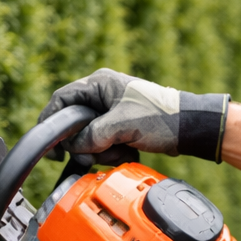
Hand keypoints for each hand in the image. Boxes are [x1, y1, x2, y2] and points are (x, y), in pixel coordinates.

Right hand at [37, 68, 229, 161]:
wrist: (189, 128)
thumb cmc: (161, 117)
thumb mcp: (121, 125)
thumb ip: (92, 135)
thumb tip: (74, 147)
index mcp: (99, 84)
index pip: (62, 99)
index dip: (51, 122)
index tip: (52, 145)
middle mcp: (102, 96)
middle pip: (75, 125)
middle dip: (85, 145)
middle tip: (93, 155)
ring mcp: (111, 113)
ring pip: (89, 139)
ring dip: (103, 151)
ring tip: (123, 151)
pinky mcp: (119, 128)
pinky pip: (104, 145)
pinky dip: (113, 153)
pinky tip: (129, 153)